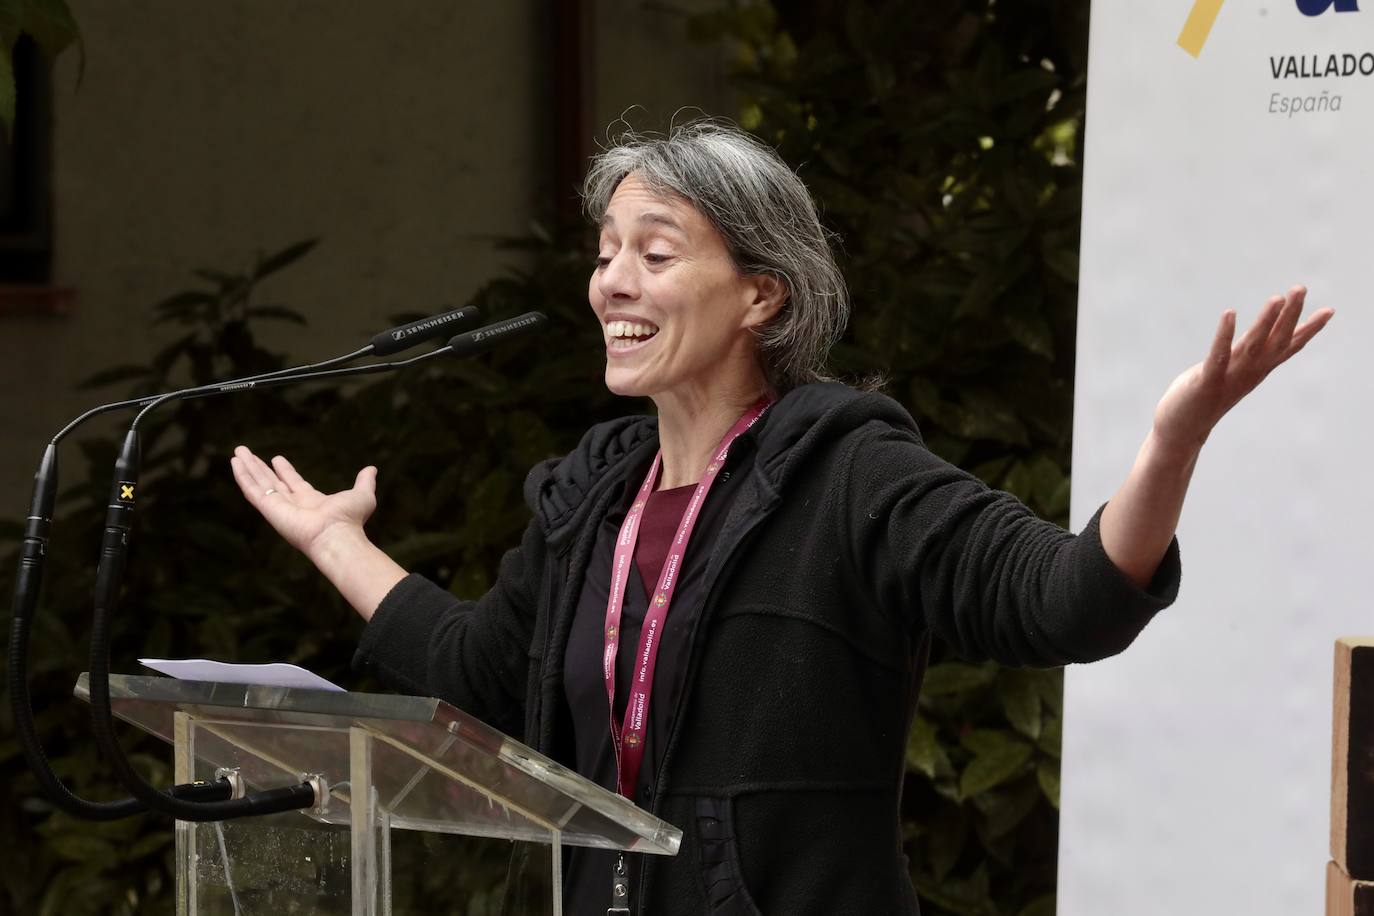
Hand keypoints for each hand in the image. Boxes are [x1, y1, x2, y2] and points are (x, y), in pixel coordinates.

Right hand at [229, 446, 377, 558]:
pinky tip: (235, 463)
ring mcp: (279, 507)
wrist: (337, 536)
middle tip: (248, 453)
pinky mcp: (269, 509)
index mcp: (311, 502)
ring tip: (237, 452)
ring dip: (247, 468)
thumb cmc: (350, 520)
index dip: (284, 471)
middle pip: (271, 482)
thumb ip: (364, 481)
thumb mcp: (362, 495)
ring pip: (259, 484)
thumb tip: (372, 469)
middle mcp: (293, 505)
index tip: (276, 458)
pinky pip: (252, 490)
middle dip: (259, 468)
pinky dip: (242, 476)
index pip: (293, 483)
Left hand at [1151, 285, 1333, 455]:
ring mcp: (1229, 377)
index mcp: (1256, 369)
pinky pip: (1218, 355)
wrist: (1182, 430)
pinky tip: (1230, 313)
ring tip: (1277, 297)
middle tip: (1300, 288)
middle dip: (1290, 315)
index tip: (1329, 310)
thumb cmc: (1206, 395)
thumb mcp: (1232, 370)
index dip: (1308, 330)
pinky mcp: (1206, 381)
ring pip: (1252, 346)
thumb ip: (1246, 353)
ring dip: (1265, 321)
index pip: (1287, 347)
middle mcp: (1249, 373)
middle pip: (1275, 341)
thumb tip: (1261, 334)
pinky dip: (1224, 334)